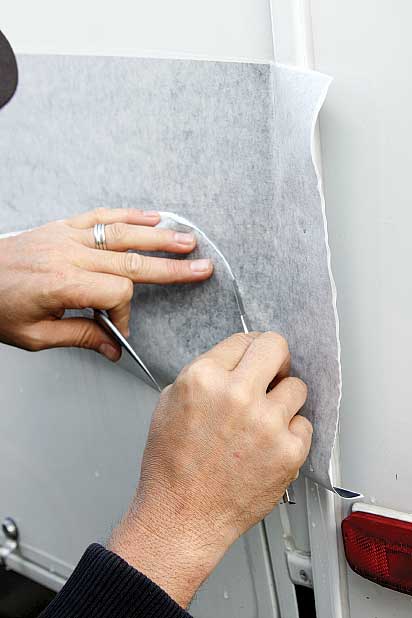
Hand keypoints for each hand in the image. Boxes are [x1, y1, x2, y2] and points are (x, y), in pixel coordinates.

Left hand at [0, 208, 211, 358]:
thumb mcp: (34, 335)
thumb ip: (79, 337)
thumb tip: (112, 349)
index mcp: (63, 284)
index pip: (116, 294)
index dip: (123, 315)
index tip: (115, 330)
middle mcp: (69, 255)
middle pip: (131, 260)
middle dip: (170, 268)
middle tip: (201, 268)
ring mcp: (67, 236)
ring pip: (123, 234)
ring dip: (159, 238)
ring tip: (187, 241)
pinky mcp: (63, 226)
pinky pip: (102, 216)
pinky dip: (129, 215)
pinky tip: (152, 217)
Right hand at [109, 332, 311, 606]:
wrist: (182, 517)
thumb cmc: (172, 468)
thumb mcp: (169, 403)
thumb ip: (203, 375)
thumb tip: (234, 362)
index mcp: (203, 378)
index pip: (244, 339)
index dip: (250, 350)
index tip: (255, 358)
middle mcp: (237, 394)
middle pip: (277, 348)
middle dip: (275, 360)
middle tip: (271, 375)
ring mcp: (266, 423)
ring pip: (297, 387)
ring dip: (283, 400)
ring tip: (264, 420)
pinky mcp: (288, 451)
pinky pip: (304, 425)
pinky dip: (290, 433)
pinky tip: (268, 446)